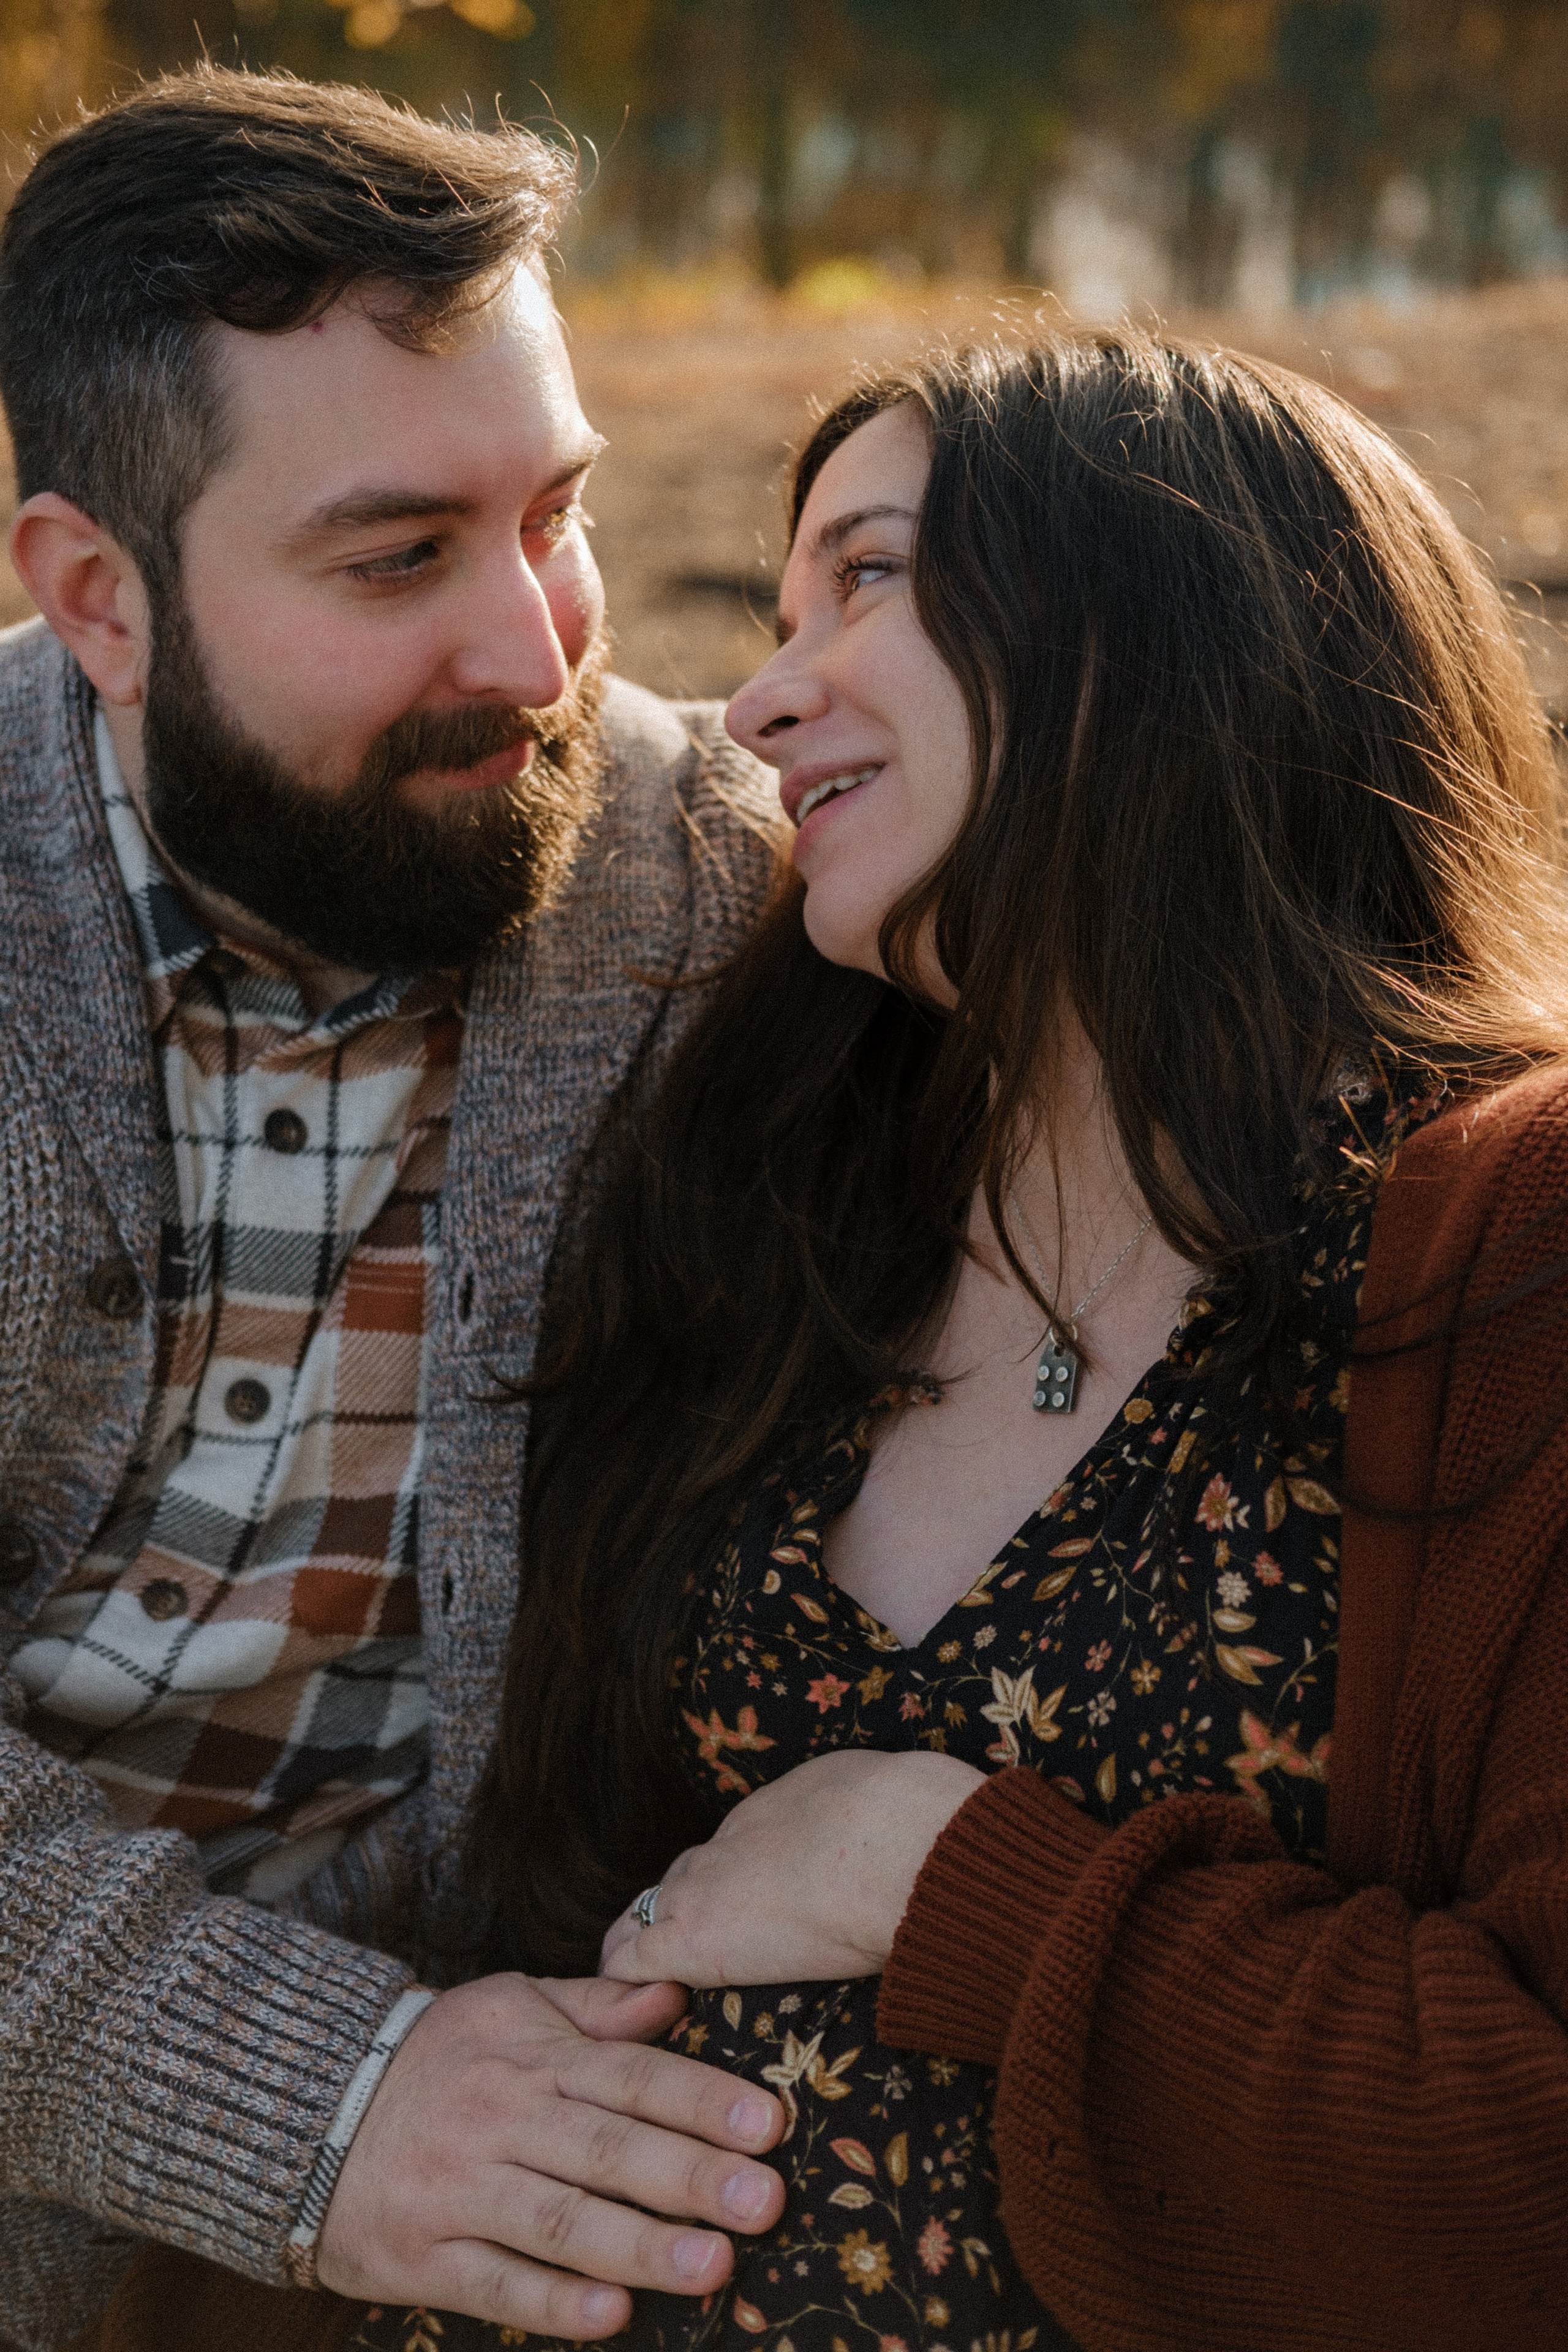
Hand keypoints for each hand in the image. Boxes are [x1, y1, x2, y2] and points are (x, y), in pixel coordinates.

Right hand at [317, 1971, 785, 2335]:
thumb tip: (677, 1997)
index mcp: (533, 2058)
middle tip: (766, 2201)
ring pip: (560, 2221)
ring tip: (714, 2266)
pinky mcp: (422, 2256)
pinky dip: (552, 2304)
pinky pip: (494, 2284)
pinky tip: (611, 2317)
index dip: (701, 2099)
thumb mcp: (512, 2007)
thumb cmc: (438, 2057)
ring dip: (640, 2247)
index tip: (769, 2123)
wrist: (309, 2109)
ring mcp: (461, 2190)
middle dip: (691, 2176)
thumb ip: (597, 2009)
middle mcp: (503, 2119)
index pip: (632, 2077)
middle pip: (608, 2149)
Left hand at [599, 1749, 984, 1987]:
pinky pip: (628, 1956)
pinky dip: (626, 1985)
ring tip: (656, 1991)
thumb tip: (946, 1834)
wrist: (899, 1846)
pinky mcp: (687, 1937)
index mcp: (797, 1804)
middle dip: (698, 1906)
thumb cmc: (929, 1829)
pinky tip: (629, 2015)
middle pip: (695, 1869)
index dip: (752, 1879)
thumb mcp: (917, 1806)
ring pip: (654, 1908)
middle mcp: (741, 1836)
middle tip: (713, 1951)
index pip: (752, 1843)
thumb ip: (910, 1826)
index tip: (766, 1907)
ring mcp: (707, 1885)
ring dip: (659, 1943)